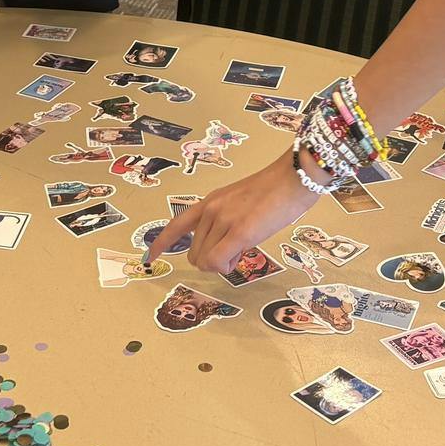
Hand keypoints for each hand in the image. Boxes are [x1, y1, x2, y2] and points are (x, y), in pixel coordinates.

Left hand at [144, 153, 320, 272]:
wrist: (294, 178)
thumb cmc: (275, 192)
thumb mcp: (240, 204)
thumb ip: (226, 223)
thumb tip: (224, 251)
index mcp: (210, 202)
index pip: (176, 225)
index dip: (161, 244)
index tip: (150, 257)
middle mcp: (211, 210)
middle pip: (195, 254)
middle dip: (213, 260)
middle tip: (237, 250)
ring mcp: (223, 220)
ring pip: (205, 261)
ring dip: (223, 263)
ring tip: (245, 246)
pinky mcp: (239, 231)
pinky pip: (217, 262)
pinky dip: (226, 267)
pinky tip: (241, 256)